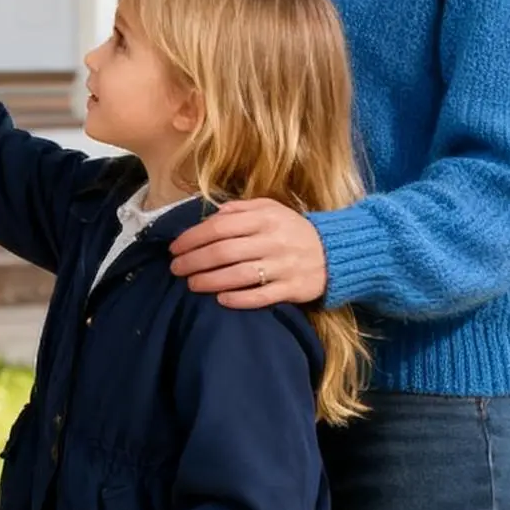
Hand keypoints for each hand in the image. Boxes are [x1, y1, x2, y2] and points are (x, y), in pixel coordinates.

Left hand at [168, 199, 327, 308]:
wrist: (335, 252)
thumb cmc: (292, 229)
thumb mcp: (270, 208)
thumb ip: (240, 208)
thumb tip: (213, 215)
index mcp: (264, 218)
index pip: (219, 227)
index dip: (193, 238)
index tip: (175, 248)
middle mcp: (272, 241)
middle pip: (224, 251)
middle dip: (194, 260)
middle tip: (176, 269)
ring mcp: (283, 266)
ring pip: (239, 275)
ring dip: (210, 280)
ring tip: (191, 284)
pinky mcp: (293, 289)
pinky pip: (262, 296)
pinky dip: (239, 299)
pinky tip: (221, 300)